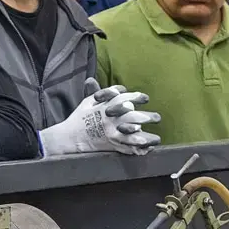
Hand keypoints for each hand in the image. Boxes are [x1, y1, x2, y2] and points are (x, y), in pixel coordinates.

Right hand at [40, 78, 161, 155]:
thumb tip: (94, 79)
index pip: (122, 99)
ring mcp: (110, 133)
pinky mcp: (110, 145)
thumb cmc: (79, 118)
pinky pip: (126, 147)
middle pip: (131, 117)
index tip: (146, 98)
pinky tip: (147, 149)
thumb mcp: (87, 102)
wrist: (70, 138)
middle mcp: (109, 120)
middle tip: (158, 117)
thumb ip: (98, 92)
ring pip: (131, 134)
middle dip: (146, 117)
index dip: (135, 97)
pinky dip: (136, 148)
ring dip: (144, 136)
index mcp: (104, 107)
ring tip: (157, 138)